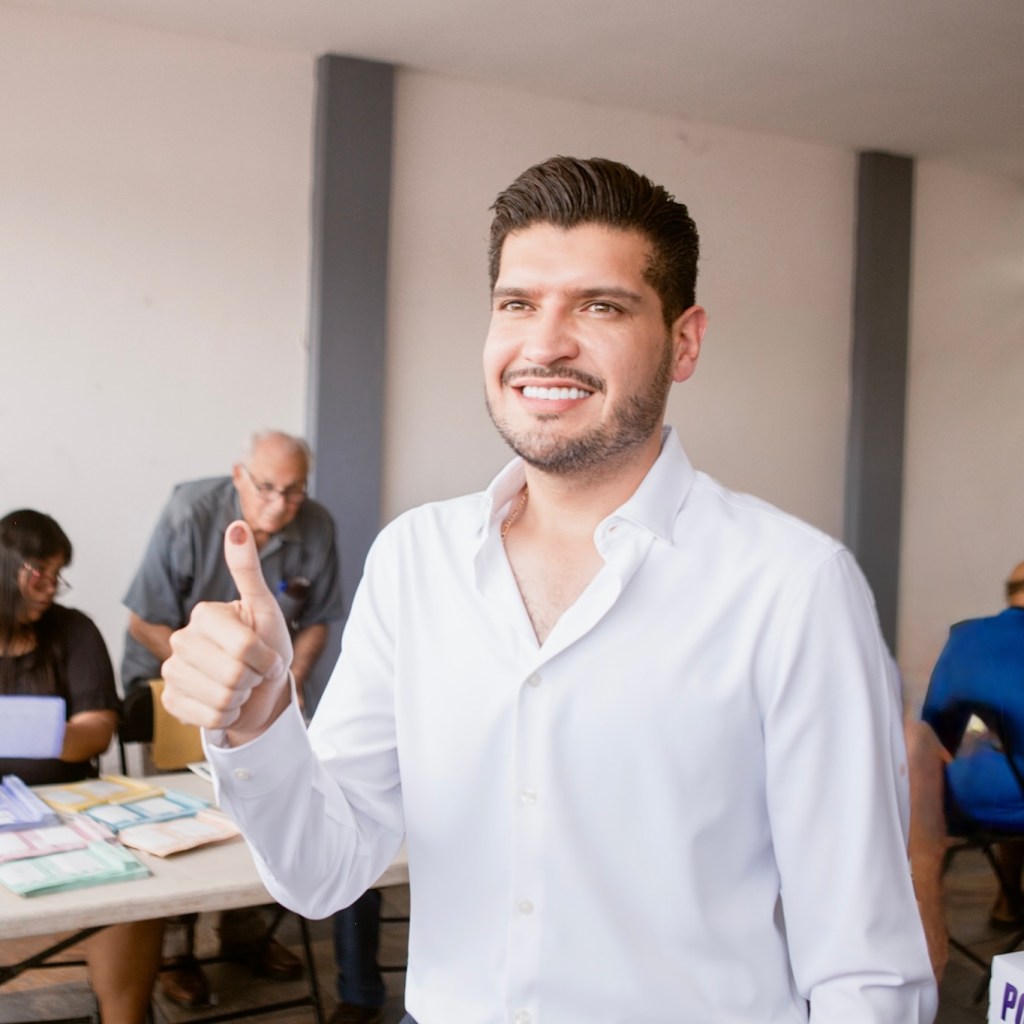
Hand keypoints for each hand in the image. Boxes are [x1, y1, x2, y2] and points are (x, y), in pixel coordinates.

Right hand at [161, 521, 293, 742]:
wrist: (260, 690)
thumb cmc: (267, 646)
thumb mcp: (265, 608)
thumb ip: (248, 569)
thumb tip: (238, 526)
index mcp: (203, 614)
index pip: (245, 647)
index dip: (267, 658)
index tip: (268, 654)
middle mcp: (181, 639)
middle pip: (233, 674)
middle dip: (255, 678)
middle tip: (255, 672)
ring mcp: (172, 672)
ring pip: (221, 698)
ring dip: (243, 698)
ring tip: (242, 686)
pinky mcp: (171, 701)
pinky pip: (208, 717)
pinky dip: (227, 716)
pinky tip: (227, 704)